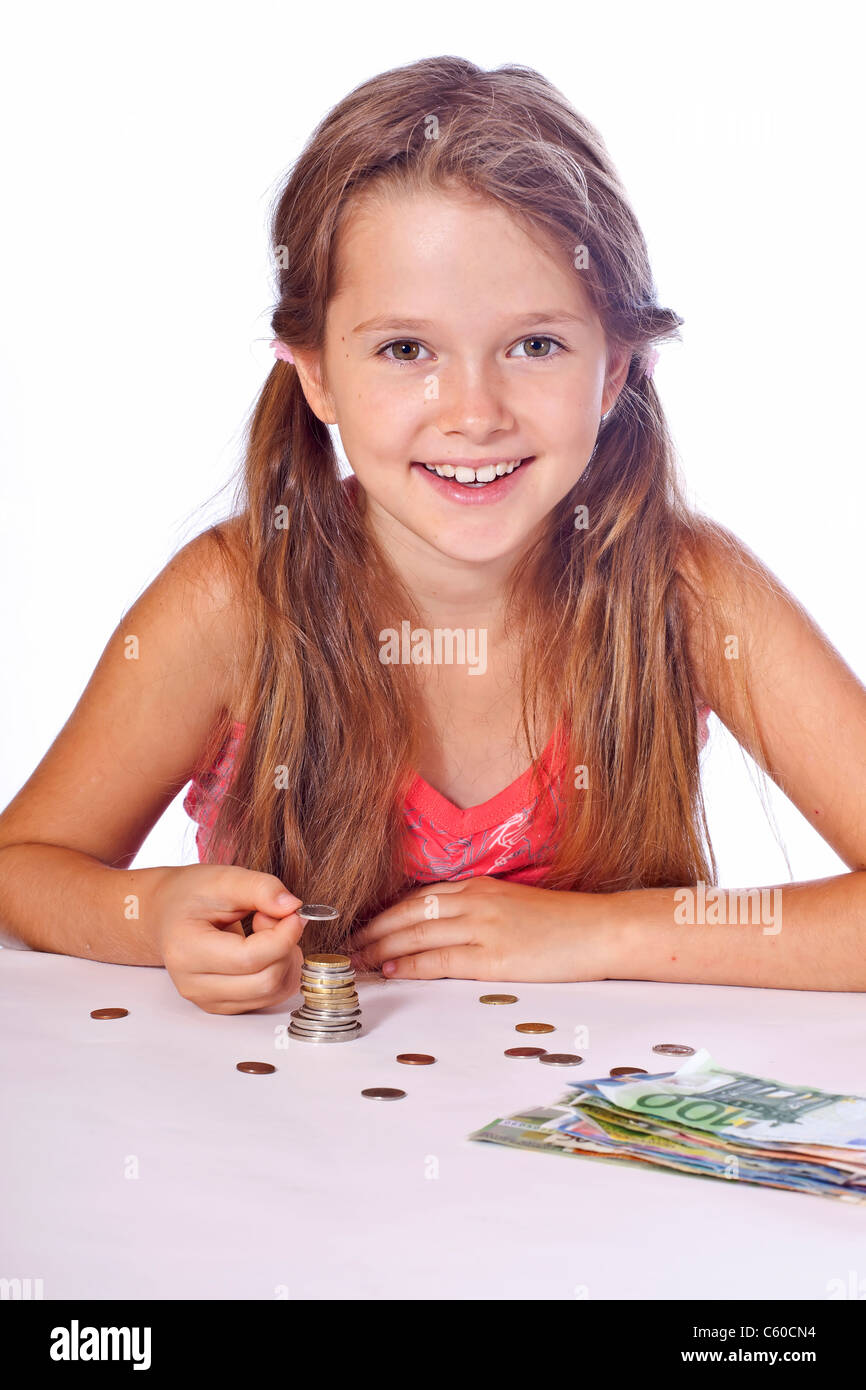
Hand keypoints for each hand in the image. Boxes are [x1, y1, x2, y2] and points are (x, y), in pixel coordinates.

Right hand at [154, 864, 305, 1013]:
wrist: (167, 914)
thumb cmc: (192, 895)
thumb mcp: (224, 878)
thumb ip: (260, 888)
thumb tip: (292, 907)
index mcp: (187, 951)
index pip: (250, 958)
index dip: (283, 936)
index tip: (294, 914)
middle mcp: (194, 985)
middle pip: (266, 981)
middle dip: (285, 947)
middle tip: (274, 919)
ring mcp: (208, 1000)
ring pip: (273, 993)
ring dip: (285, 961)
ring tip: (268, 933)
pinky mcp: (223, 1005)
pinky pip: (269, 998)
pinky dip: (281, 973)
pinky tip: (266, 950)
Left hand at [348, 875, 616, 981]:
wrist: (601, 930)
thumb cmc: (561, 922)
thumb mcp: (511, 903)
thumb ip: (476, 909)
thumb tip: (439, 929)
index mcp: (478, 885)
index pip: (416, 897)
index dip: (384, 913)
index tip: (361, 927)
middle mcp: (475, 901)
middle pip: (408, 913)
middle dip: (372, 930)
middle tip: (345, 946)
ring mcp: (483, 927)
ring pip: (415, 935)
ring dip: (380, 949)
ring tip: (356, 962)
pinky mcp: (493, 956)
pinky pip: (439, 960)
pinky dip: (410, 965)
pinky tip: (390, 971)